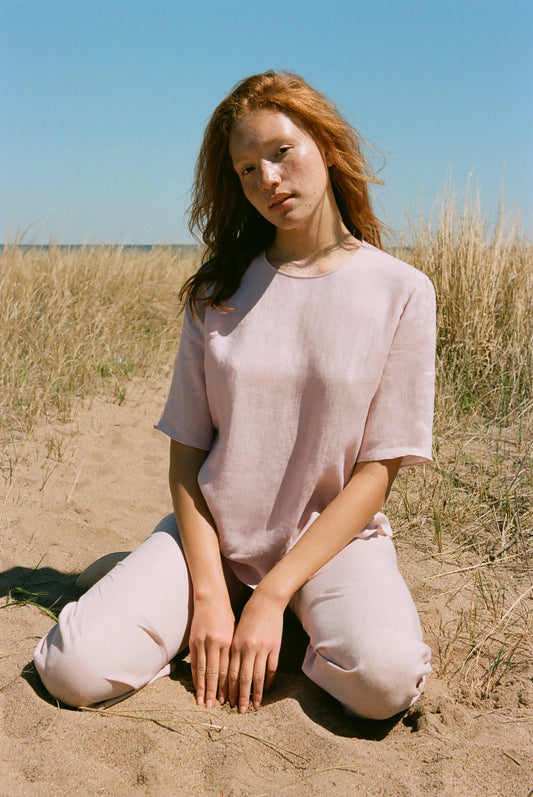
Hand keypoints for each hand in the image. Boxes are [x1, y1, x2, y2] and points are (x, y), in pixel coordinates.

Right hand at [189, 595, 234, 707]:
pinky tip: (196, 687)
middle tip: (214, 708)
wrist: (211, 598)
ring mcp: (202, 642)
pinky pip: (194, 663)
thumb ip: (236, 651)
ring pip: (202, 670)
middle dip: (214, 692)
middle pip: (214, 673)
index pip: (228, 669)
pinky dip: (195, 676)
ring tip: (203, 702)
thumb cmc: (228, 616)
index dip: (228, 686)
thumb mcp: (236, 632)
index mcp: (228, 642)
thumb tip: (240, 672)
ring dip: (202, 688)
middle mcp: (214, 643)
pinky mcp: (193, 641)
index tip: (230, 700)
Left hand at [228, 591, 283, 712]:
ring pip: (257, 676)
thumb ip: (232, 651)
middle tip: (238, 711)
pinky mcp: (275, 646)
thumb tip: (228, 672)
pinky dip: (269, 679)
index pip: (229, 673)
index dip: (227, 688)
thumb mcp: (235, 632)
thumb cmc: (247, 616)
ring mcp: (262, 648)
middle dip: (239, 696)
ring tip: (253, 705)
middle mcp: (247, 648)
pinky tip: (266, 689)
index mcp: (235, 644)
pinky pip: (271, 667)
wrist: (266, 601)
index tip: (224, 702)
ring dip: (255, 693)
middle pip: (242, 678)